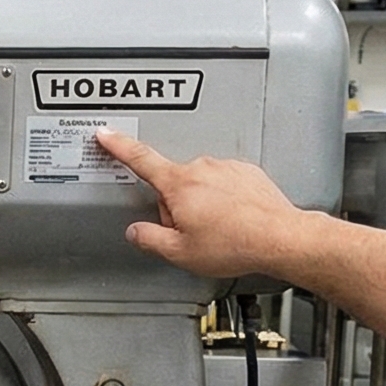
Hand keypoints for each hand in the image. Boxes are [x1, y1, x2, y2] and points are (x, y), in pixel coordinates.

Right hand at [96, 129, 320, 279]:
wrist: (279, 238)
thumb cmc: (236, 243)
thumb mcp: (179, 252)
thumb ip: (149, 238)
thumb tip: (137, 231)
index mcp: (179, 185)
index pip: (140, 159)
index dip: (118, 146)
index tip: (106, 134)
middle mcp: (202, 169)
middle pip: (173, 185)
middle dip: (176, 206)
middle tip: (192, 231)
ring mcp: (226, 168)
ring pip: (200, 186)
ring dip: (203, 205)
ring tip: (220, 229)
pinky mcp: (247, 172)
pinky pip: (225, 185)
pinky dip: (225, 201)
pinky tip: (235, 220)